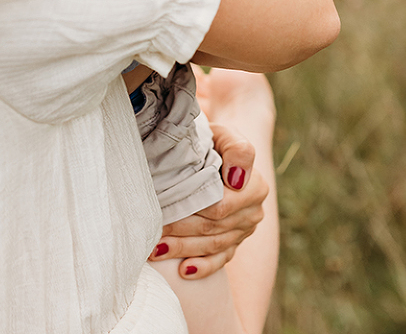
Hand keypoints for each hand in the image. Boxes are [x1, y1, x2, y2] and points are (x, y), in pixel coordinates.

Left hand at [148, 67, 272, 279]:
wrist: (221, 150)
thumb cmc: (217, 140)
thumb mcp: (225, 134)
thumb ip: (237, 149)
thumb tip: (236, 179)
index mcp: (254, 186)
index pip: (220, 207)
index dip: (192, 211)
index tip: (164, 211)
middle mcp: (253, 211)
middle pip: (213, 229)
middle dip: (180, 231)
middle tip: (150, 233)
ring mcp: (244, 230)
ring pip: (213, 246)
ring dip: (183, 249)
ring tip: (154, 249)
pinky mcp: (235, 242)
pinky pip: (221, 260)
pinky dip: (203, 267)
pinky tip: (183, 271)